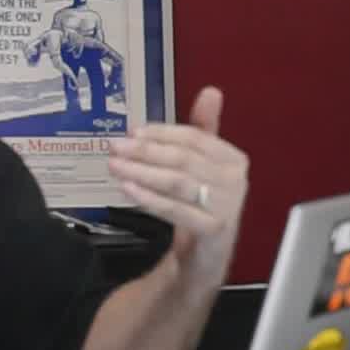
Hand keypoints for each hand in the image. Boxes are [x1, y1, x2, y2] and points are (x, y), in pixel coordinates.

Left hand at [107, 87, 249, 287]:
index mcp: (233, 159)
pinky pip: (176, 209)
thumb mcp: (201, 166)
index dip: (162, 133)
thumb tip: (211, 91)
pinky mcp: (213, 229)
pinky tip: (128, 189)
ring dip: (142, 171)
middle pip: (183, 159)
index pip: (194, 138)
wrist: (203, 258)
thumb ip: (202, 131)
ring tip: (115, 165)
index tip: (132, 131)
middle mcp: (235, 181)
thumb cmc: (201, 206)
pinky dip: (150, 198)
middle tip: (114, 146)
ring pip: (177, 182)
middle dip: (145, 151)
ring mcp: (227, 206)